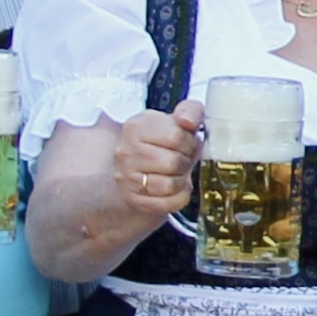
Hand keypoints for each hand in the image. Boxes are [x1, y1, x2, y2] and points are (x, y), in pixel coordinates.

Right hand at [111, 100, 204, 224]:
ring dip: (181, 180)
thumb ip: (190, 112)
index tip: (187, 143)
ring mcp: (126, 177)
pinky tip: (176, 188)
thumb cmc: (163, 143)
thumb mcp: (175, 121)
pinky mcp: (133, 199)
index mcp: (137, 126)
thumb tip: (189, 121)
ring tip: (177, 172)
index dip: (190, 142)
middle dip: (185, 162)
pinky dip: (179, 197)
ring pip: (169, 185)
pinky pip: (167, 203)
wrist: (139, 167)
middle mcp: (126, 151)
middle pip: (173, 162)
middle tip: (182, 159)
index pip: (177, 136)